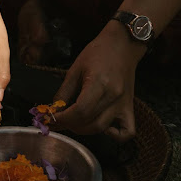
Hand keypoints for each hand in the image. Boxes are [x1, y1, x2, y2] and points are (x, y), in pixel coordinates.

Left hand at [52, 21, 145, 140]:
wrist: (122, 45)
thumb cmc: (98, 52)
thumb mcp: (75, 68)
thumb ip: (63, 92)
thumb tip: (53, 112)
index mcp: (99, 83)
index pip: (80, 112)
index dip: (63, 119)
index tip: (51, 119)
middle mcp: (114, 96)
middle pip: (89, 123)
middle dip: (70, 125)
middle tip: (59, 120)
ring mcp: (124, 104)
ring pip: (102, 128)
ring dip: (84, 129)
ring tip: (75, 121)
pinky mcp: (130, 107)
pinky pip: (127, 132)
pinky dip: (114, 135)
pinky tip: (102, 127)